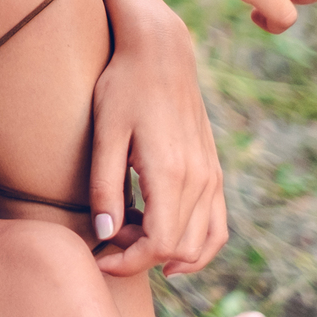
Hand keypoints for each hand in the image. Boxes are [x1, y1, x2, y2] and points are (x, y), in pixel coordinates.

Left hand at [87, 9, 225, 276]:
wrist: (160, 54)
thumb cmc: (123, 87)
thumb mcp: (104, 134)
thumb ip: (105, 187)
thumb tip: (104, 234)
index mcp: (171, 173)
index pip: (160, 245)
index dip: (128, 262)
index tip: (99, 257)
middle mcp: (200, 180)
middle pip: (180, 250)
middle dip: (140, 257)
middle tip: (107, 237)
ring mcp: (212, 176)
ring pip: (203, 244)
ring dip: (168, 254)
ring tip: (130, 237)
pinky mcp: (214, 171)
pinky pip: (217, 226)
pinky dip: (197, 245)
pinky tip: (167, 245)